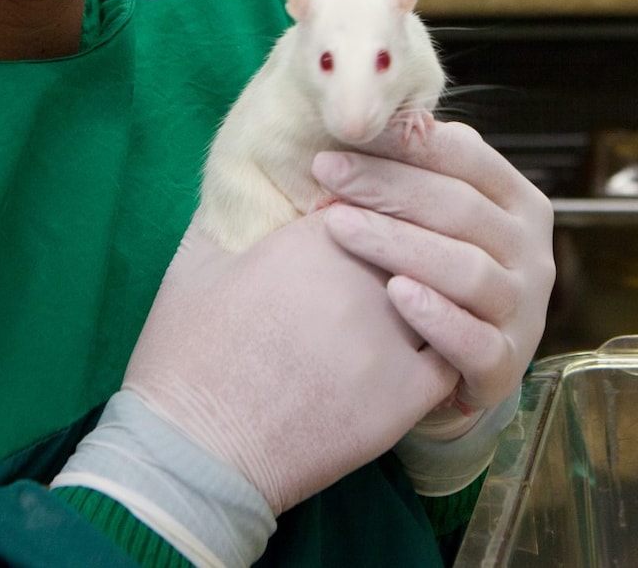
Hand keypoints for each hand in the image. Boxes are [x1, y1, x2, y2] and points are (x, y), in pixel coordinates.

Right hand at [120, 213, 459, 513]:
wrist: (193, 454)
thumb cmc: (186, 359)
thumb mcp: (195, 265)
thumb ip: (229, 213)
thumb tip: (243, 183)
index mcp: (314, 239)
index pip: (374, 198)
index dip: (373, 206)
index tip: (369, 218)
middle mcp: (362, 280)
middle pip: (415, 241)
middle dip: (411, 247)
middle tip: (399, 263)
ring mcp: (390, 338)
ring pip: (443, 294)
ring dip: (436, 294)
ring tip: (419, 302)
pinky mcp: (405, 395)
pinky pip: (452, 355)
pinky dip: (446, 348)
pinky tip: (430, 348)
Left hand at [312, 119, 555, 425]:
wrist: (457, 368)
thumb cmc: (437, 275)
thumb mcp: (440, 219)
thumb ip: (426, 172)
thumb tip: (393, 115)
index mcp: (521, 204)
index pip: (469, 158)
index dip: (408, 144)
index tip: (345, 136)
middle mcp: (534, 253)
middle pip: (460, 209)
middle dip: (388, 186)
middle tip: (327, 172)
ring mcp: (525, 311)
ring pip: (466, 269)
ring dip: (398, 243)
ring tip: (337, 226)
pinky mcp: (507, 365)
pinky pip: (474, 340)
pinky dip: (435, 316)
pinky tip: (394, 295)